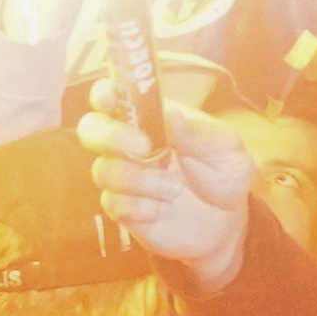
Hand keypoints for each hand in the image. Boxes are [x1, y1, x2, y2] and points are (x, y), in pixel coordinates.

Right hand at [75, 87, 258, 287]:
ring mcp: (123, 176)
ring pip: (104, 170)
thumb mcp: (225, 149)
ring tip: (174, 189)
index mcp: (151, 117)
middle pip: (92, 129)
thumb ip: (198, 132)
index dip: (104, 92)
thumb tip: (170, 112)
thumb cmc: (223, 174)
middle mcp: (128, 142)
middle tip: (143, 147)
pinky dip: (141, 207)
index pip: (113, 95)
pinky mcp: (123, 208)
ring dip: (140, 180)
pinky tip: (164, 209)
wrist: (225, 223)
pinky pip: (113, 203)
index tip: (110, 99)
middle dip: (111, 137)